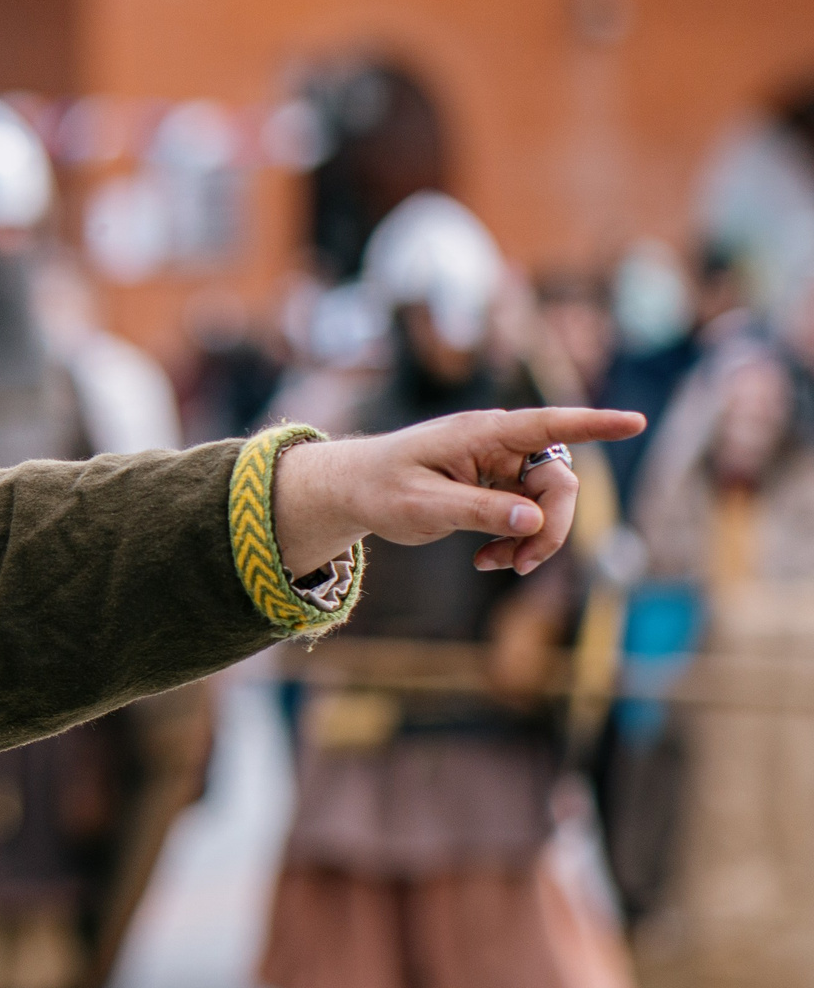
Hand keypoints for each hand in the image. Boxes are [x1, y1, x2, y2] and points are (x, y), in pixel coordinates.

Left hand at [273, 407, 645, 577]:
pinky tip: (488, 560)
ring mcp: (500, 464)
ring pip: (547, 503)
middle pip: (556, 480)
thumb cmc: (381, 488)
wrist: (353, 490)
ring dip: (533, 540)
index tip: (634, 422)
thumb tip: (533, 520)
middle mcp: (497, 443)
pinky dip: (517, 542)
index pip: (545, 424)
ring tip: (493, 564)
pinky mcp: (497, 486)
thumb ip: (478, 510)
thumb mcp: (422, 506)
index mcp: (479, 433)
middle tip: (522, 566)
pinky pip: (528, 515)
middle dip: (551, 526)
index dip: (592, 424)